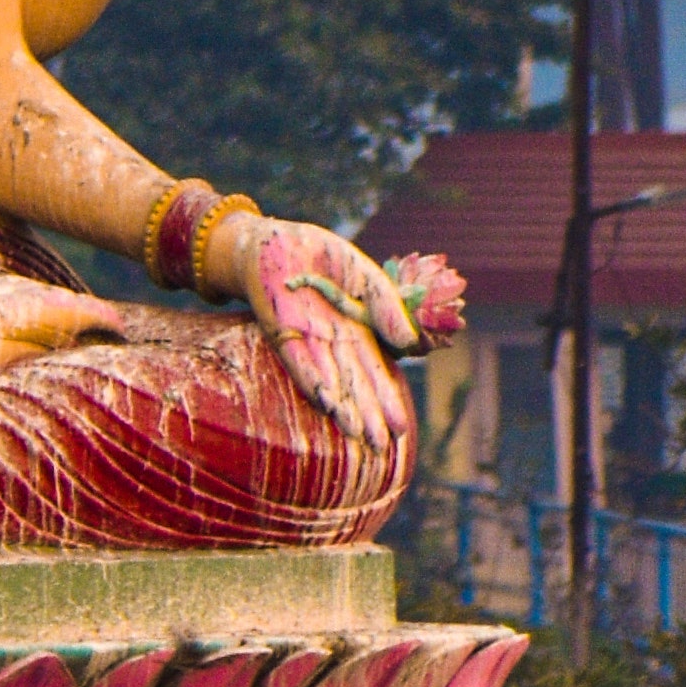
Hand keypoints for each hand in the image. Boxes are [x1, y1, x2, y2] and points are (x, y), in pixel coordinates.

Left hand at [215, 216, 458, 436]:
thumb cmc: (323, 257)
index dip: (387, 400)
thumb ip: (386, 305)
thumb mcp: (366, 276)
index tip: (402, 429)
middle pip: (353, 384)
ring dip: (341, 407)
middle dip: (367, 416)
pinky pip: (298, 359)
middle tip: (382, 449)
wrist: (277, 238)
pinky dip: (312, 379)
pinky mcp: (281, 332)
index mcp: (356, 332)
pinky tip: (325, 402)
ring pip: (328, 379)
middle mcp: (331, 343)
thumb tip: (408, 342)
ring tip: (356, 435)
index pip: (374, 372)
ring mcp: (306, 340)